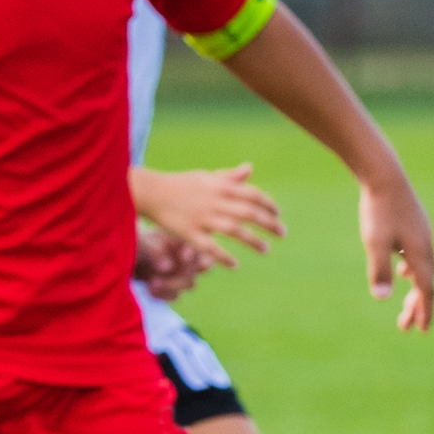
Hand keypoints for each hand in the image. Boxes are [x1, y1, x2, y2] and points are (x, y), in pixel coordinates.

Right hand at [133, 163, 283, 268]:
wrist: (150, 192)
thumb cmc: (180, 185)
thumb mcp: (205, 177)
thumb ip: (229, 177)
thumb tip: (250, 168)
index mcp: (220, 186)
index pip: (253, 194)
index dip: (269, 205)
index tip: (279, 215)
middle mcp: (214, 201)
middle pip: (249, 213)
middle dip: (270, 223)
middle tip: (283, 233)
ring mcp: (202, 217)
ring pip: (234, 230)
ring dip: (253, 241)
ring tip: (267, 250)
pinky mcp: (189, 233)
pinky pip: (210, 247)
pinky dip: (223, 257)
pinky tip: (235, 265)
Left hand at [134, 229, 211, 301]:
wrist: (119, 257)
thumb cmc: (134, 243)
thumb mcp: (143, 243)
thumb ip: (156, 252)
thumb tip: (168, 268)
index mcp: (185, 240)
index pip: (203, 248)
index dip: (197, 253)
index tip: (184, 256)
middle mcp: (187, 257)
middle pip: (200, 268)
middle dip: (184, 272)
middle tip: (167, 271)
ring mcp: (181, 275)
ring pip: (189, 284)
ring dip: (172, 284)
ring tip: (152, 282)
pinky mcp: (171, 289)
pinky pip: (175, 296)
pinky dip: (163, 294)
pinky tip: (149, 289)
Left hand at [359, 178, 433, 331]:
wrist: (384, 174)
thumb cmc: (378, 210)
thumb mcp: (374, 242)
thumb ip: (378, 270)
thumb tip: (381, 297)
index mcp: (420, 254)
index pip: (426, 290)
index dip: (424, 311)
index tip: (420, 330)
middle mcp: (426, 247)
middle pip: (427, 284)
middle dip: (418, 307)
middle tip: (408, 326)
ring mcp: (423, 235)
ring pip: (424, 270)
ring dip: (416, 289)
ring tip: (407, 303)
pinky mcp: (416, 225)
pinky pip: (420, 255)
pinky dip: (414, 270)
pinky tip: (402, 269)